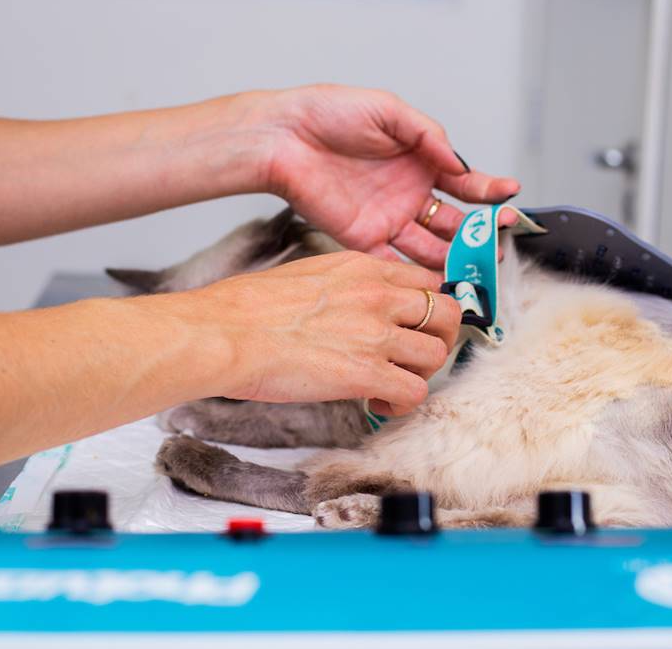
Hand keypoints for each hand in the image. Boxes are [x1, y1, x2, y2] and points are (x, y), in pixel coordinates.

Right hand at [188, 250, 459, 415]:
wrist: (224, 332)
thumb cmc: (247, 308)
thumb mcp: (306, 274)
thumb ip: (343, 285)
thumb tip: (351, 306)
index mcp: (362, 268)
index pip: (426, 280)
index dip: (428, 307)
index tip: (417, 324)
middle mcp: (378, 296)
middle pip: (447, 313)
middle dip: (440, 339)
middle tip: (416, 356)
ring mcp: (376, 334)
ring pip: (437, 354)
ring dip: (421, 374)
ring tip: (392, 384)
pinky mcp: (366, 373)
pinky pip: (415, 391)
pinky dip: (404, 402)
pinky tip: (380, 403)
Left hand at [258, 85, 520, 268]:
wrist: (283, 136)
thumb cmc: (329, 113)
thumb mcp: (389, 111)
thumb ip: (429, 136)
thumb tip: (461, 166)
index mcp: (419, 162)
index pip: (465, 183)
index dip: (489, 191)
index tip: (509, 195)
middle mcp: (409, 195)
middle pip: (455, 222)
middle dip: (481, 232)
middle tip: (501, 239)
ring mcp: (389, 219)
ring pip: (433, 247)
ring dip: (458, 258)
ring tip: (481, 265)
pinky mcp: (364, 240)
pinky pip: (396, 262)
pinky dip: (419, 275)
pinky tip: (442, 281)